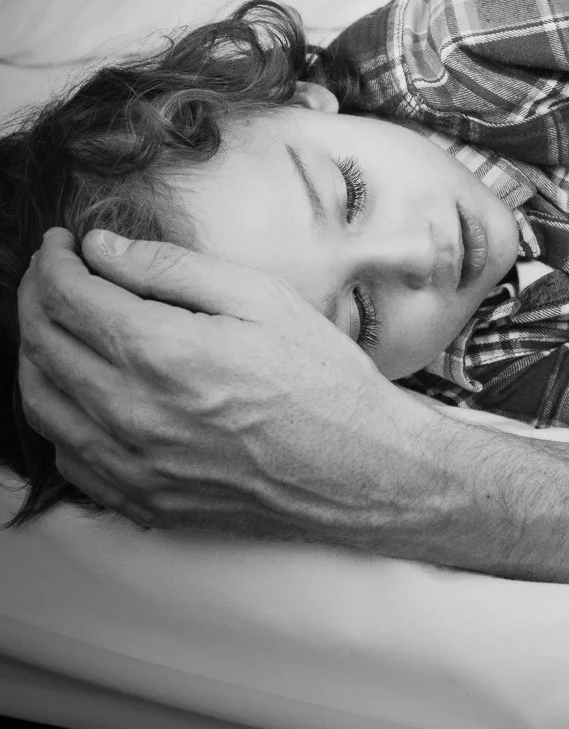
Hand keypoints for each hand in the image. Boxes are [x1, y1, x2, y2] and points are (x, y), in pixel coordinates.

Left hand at [16, 227, 452, 542]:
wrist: (360, 468)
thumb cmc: (323, 382)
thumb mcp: (262, 299)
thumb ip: (173, 268)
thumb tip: (102, 249)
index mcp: (162, 354)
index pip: (67, 296)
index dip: (55, 260)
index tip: (64, 244)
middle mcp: (131, 413)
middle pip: (41, 343)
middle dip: (37, 296)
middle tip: (56, 273)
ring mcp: (130, 463)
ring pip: (38, 401)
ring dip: (34, 353)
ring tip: (58, 325)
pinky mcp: (140, 498)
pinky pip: (64, 454)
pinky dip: (56, 412)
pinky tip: (81, 389)